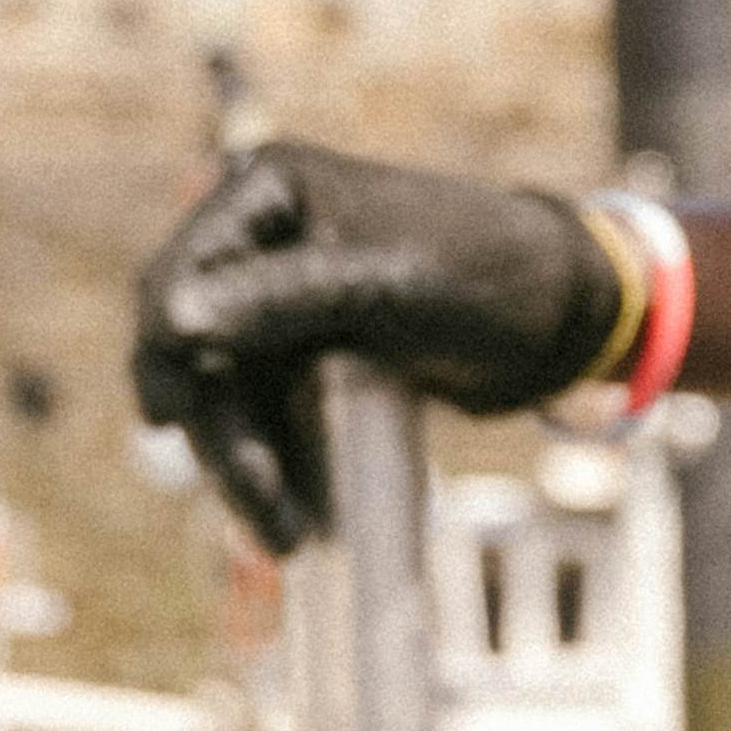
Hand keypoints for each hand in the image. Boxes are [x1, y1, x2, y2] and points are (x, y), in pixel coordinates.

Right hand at [131, 138, 637, 551]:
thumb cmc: (488, 274)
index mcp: (267, 192)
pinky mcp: (306, 353)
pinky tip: (291, 518)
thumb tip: (175, 321)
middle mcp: (260, 239)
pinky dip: (272, 461)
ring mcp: (279, 299)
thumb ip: (282, 298)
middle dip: (220, 432)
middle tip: (262, 509)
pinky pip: (264, 412)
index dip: (166, 350)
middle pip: (192, 345)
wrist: (564, 316)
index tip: (169, 419)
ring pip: (224, 392)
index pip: (180, 275)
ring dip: (244, 463)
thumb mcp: (386, 282)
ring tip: (283, 538)